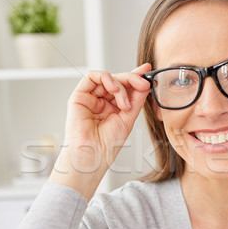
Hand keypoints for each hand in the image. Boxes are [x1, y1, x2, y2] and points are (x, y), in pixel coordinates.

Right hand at [50, 63, 151, 198]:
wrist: (93, 157)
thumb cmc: (107, 145)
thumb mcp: (128, 118)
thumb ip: (136, 99)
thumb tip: (145, 81)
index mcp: (113, 107)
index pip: (125, 87)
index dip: (136, 78)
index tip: (148, 71)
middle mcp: (101, 101)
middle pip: (118, 80)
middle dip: (132, 79)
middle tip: (143, 85)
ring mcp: (90, 98)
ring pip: (107, 77)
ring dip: (121, 85)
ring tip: (125, 102)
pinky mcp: (79, 96)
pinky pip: (92, 76)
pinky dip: (106, 78)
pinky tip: (114, 89)